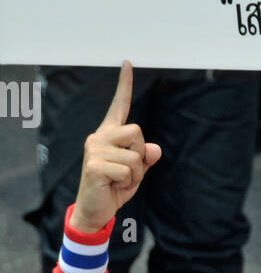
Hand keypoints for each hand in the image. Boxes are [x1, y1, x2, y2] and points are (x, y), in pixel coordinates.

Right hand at [69, 62, 160, 233]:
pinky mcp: (94, 165)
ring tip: (119, 180)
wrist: (95, 210)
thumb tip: (154, 149)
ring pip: (135, 155)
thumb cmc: (115, 187)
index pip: (120, 106)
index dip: (125, 85)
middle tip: (128, 171)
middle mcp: (100, 137)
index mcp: (110, 134)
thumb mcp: (137, 171)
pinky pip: (128, 170)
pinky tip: (113, 186)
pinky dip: (128, 183)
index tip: (128, 62)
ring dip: (136, 173)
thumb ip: (146, 158)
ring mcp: (95, 149)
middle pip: (137, 131)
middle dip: (141, 154)